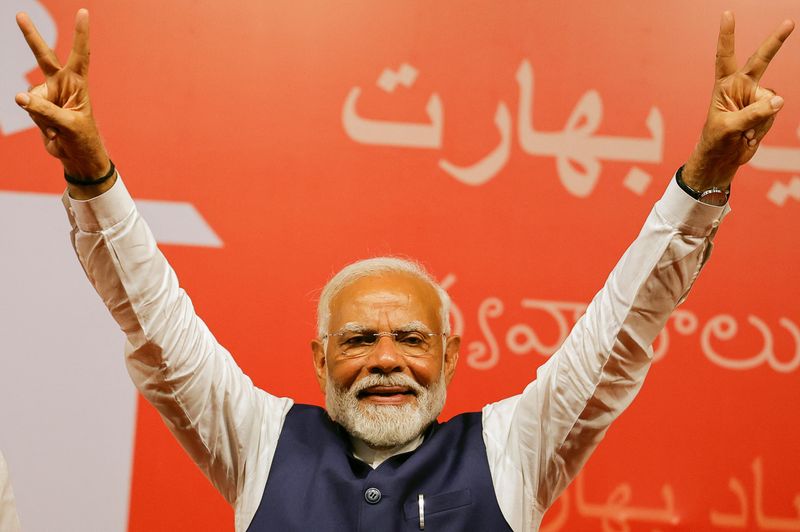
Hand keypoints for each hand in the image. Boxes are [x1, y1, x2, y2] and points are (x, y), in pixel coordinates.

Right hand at [15, 9, 112, 189]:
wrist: (76, 155)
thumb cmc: (82, 138)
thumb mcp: (69, 125)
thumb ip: (45, 111)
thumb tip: (19, 97)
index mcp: (78, 83)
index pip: (81, 54)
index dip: (81, 34)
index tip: (84, 12)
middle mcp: (62, 83)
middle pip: (43, 56)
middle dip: (31, 36)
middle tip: (20, 14)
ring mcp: (48, 94)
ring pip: (32, 96)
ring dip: (42, 116)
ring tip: (59, 128)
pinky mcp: (37, 105)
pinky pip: (28, 108)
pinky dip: (39, 122)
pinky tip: (53, 131)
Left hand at [683, 12, 793, 190]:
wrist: (722, 158)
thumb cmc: (716, 141)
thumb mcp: (728, 128)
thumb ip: (752, 114)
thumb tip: (778, 101)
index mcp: (724, 85)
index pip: (725, 56)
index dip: (727, 36)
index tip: (727, 14)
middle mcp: (741, 86)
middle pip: (761, 61)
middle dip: (775, 42)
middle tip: (789, 22)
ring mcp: (755, 98)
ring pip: (770, 102)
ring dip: (758, 122)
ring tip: (743, 133)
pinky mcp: (766, 110)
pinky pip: (773, 114)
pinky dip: (763, 129)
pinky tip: (749, 136)